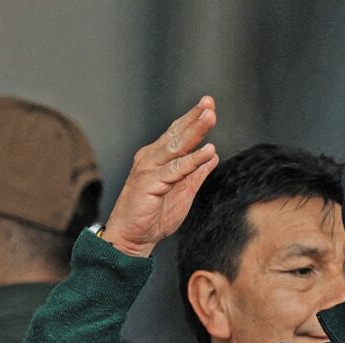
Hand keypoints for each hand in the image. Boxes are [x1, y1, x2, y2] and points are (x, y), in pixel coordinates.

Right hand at [104, 96, 218, 256]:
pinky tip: (208, 152)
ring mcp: (149, 169)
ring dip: (195, 131)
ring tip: (210, 117)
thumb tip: (212, 156)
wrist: (132, 238)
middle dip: (194, 117)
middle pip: (177, 134)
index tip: (209, 105)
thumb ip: (196, 173)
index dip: (193, 119)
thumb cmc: (154, 216)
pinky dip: (192, 160)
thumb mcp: (183, 191)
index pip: (178, 134)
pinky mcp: (150, 183)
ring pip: (176, 147)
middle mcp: (151, 158)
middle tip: (209, 102)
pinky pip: (175, 170)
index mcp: (158, 158)